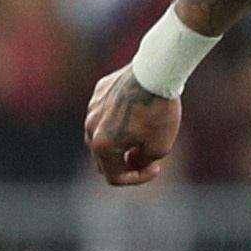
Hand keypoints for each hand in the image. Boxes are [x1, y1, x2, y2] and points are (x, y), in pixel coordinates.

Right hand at [84, 67, 180, 185]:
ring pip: (101, 135)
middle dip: (124, 163)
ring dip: (118, 142)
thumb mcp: (160, 148)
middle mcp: (90, 128)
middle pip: (103, 160)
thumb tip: (131, 162)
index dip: (138, 178)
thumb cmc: (159, 112)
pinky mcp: (98, 92)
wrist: (156, 72)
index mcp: (102, 146)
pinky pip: (104, 113)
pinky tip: (137, 113)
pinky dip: (117, 120)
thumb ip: (141, 163)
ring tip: (142, 135)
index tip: (156, 167)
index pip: (114, 177)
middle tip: (146, 156)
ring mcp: (92, 108)